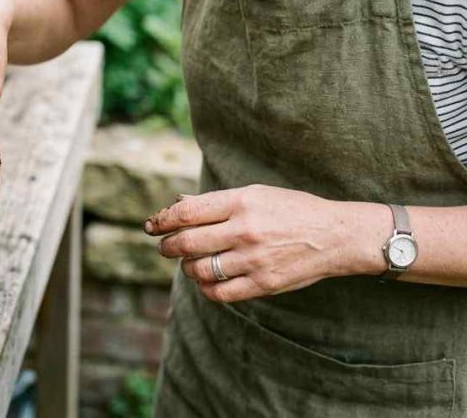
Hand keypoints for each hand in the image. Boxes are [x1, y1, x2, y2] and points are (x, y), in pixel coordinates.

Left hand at [147, 184, 369, 302]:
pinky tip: (206, 281)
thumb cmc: (290, 210)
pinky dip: (205, 288)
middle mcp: (245, 230)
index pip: (186, 213)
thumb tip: (177, 205)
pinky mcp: (264, 284)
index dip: (162, 220)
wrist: (335, 236)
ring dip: (186, 268)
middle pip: (186, 243)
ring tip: (189, 263)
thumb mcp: (254, 194)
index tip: (152, 226)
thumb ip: (215, 202)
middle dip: (167, 246)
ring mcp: (254, 259)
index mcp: (241, 202)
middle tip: (165, 247)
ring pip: (199, 270)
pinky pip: (220, 293)